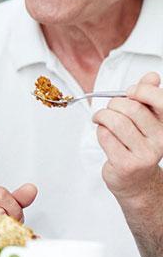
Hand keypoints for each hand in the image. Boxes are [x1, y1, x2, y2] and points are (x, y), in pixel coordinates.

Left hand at [93, 72, 162, 205]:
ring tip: (101, 119)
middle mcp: (160, 140)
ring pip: (116, 121)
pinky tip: (104, 135)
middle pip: (131, 108)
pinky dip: (100, 131)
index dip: (141, 90)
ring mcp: (145, 154)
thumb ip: (147, 97)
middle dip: (114, 104)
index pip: (160, 100)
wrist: (135, 180)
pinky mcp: (126, 164)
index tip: (129, 91)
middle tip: (109, 108)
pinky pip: (106, 136)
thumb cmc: (136, 145)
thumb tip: (152, 76)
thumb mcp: (146, 120)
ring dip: (102, 116)